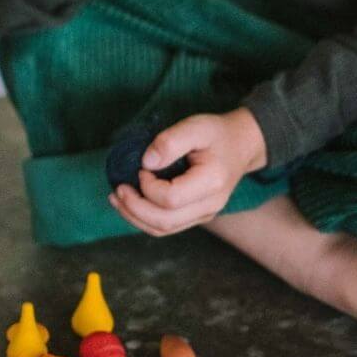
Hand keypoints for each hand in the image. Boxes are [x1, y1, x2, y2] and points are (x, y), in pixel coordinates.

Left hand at [108, 108, 267, 236]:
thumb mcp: (196, 126)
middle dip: (134, 207)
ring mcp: (204, 214)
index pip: (171, 199)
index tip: (141, 168)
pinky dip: (142, 219)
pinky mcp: (195, 216)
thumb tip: (146, 163)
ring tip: (116, 198)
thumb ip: (170, 141)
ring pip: (163, 229)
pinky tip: (127, 204)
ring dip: (134, 217)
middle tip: (118, 188)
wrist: (240, 145)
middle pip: (165, 221)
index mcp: (212, 183)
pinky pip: (166, 227)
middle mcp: (210, 205)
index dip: (148, 187)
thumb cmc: (216, 134)